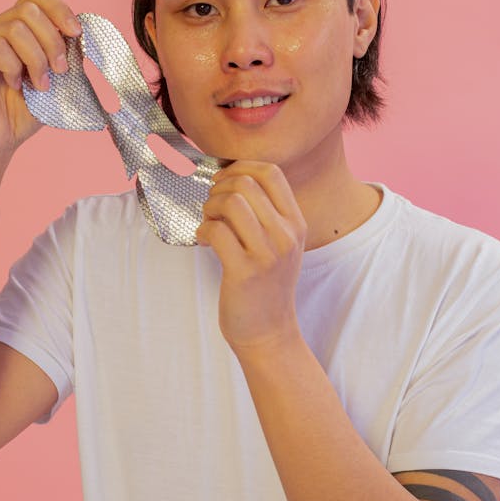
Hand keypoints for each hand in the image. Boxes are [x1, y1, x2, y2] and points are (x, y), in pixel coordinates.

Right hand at [0, 0, 81, 160]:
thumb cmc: (22, 113)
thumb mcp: (53, 79)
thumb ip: (64, 54)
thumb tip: (80, 34)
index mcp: (11, 28)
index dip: (59, 9)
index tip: (76, 33)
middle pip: (28, 10)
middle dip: (52, 41)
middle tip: (59, 71)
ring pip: (15, 28)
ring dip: (36, 58)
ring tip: (40, 85)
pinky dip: (14, 68)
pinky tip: (15, 86)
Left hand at [195, 161, 306, 350]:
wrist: (269, 332)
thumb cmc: (267, 287)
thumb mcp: (281, 245)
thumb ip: (268, 214)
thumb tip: (232, 179)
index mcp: (296, 223)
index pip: (271, 172)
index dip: (240, 167)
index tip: (224, 181)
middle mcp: (286, 235)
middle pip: (246, 183)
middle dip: (218, 189)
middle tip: (213, 208)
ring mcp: (267, 253)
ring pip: (230, 202)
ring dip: (210, 208)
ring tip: (209, 224)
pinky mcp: (244, 271)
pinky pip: (216, 230)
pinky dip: (203, 231)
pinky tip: (205, 242)